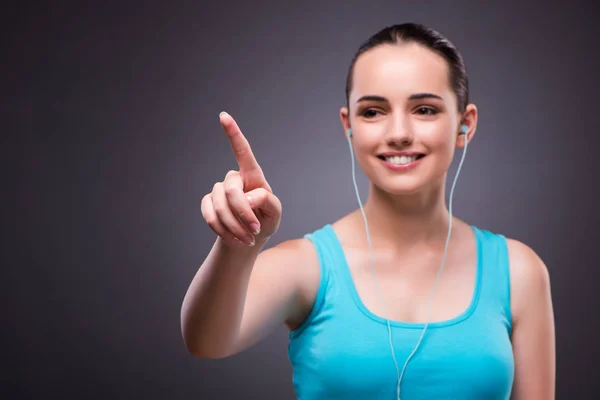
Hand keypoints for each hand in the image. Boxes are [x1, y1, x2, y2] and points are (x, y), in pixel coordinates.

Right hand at [201, 112, 281, 246]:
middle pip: (232, 190)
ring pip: (220, 206)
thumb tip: (246, 197)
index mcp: (253, 176)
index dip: (233, 134)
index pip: (243, 152)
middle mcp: (234, 179)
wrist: (248, 238)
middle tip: (255, 231)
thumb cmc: (266, 221)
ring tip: (248, 239)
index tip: (223, 116)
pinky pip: (210, 216)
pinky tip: (234, 238)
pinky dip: (223, 231)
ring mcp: (218, 191)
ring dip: (235, 227)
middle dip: (243, 213)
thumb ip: (267, 201)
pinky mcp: (208, 204)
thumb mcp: (275, 213)